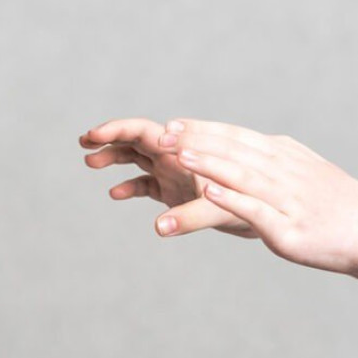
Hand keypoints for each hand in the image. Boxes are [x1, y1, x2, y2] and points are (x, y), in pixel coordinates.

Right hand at [80, 117, 255, 236]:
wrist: (275, 215)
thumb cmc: (254, 208)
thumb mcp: (222, 211)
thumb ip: (189, 217)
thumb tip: (158, 228)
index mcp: (186, 149)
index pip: (144, 131)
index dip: (117, 130)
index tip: (92, 135)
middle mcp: (179, 156)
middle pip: (137, 139)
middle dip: (109, 139)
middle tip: (83, 142)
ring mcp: (178, 172)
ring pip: (139, 158)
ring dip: (115, 159)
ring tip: (90, 164)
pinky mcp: (178, 191)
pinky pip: (149, 185)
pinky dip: (131, 187)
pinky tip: (115, 193)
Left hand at [153, 118, 357, 274]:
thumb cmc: (337, 205)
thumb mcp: (305, 172)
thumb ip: (276, 160)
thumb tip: (252, 148)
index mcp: (284, 156)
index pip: (236, 137)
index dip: (203, 130)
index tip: (171, 125)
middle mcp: (284, 171)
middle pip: (233, 151)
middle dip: (195, 143)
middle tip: (160, 137)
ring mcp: (288, 198)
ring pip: (242, 176)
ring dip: (208, 165)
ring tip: (178, 157)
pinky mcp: (290, 227)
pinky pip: (257, 210)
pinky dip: (233, 199)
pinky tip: (210, 193)